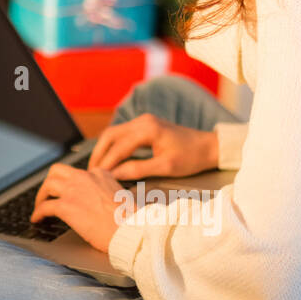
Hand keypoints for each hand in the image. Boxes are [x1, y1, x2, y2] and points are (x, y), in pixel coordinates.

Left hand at [30, 164, 132, 252]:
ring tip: (39, 207)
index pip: (78, 173)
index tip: (67, 193)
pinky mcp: (67, 206)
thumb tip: (98, 202)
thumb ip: (107, 193)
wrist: (131, 230)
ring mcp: (74, 190)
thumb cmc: (131, 221)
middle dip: (49, 182)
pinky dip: (38, 213)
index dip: (70, 183)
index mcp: (100, 174)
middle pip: (57, 171)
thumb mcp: (122, 197)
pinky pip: (45, 206)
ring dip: (40, 196)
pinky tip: (37, 220)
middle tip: (48, 194)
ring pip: (48, 185)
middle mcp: (85, 177)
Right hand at [88, 113, 217, 180]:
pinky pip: (122, 134)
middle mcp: (142, 121)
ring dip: (103, 149)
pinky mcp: (145, 125)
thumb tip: (115, 175)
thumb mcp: (166, 168)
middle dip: (99, 154)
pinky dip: (112, 146)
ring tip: (97, 168)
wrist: (209, 146)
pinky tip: (109, 159)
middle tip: (91, 173)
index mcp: (148, 129)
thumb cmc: (191, 158)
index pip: (119, 147)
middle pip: (110, 135)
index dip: (106, 163)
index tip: (97, 178)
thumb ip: (138, 170)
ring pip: (113, 133)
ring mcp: (143, 121)